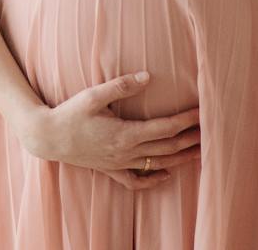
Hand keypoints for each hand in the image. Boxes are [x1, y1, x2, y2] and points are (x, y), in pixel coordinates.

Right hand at [13, 73, 199, 189]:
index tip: (201, 112)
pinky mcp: (111, 170)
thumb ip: (121, 86)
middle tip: (210, 131)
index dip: (185, 120)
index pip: (164, 128)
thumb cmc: (69, 114)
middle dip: (190, 139)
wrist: (47, 137)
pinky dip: (154, 180)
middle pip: (167, 148)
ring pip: (157, 164)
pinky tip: (166, 175)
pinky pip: (136, 181)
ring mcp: (119, 164)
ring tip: (200, 152)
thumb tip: (147, 76)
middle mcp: (126, 152)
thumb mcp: (93, 95)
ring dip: (181, 159)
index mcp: (125, 134)